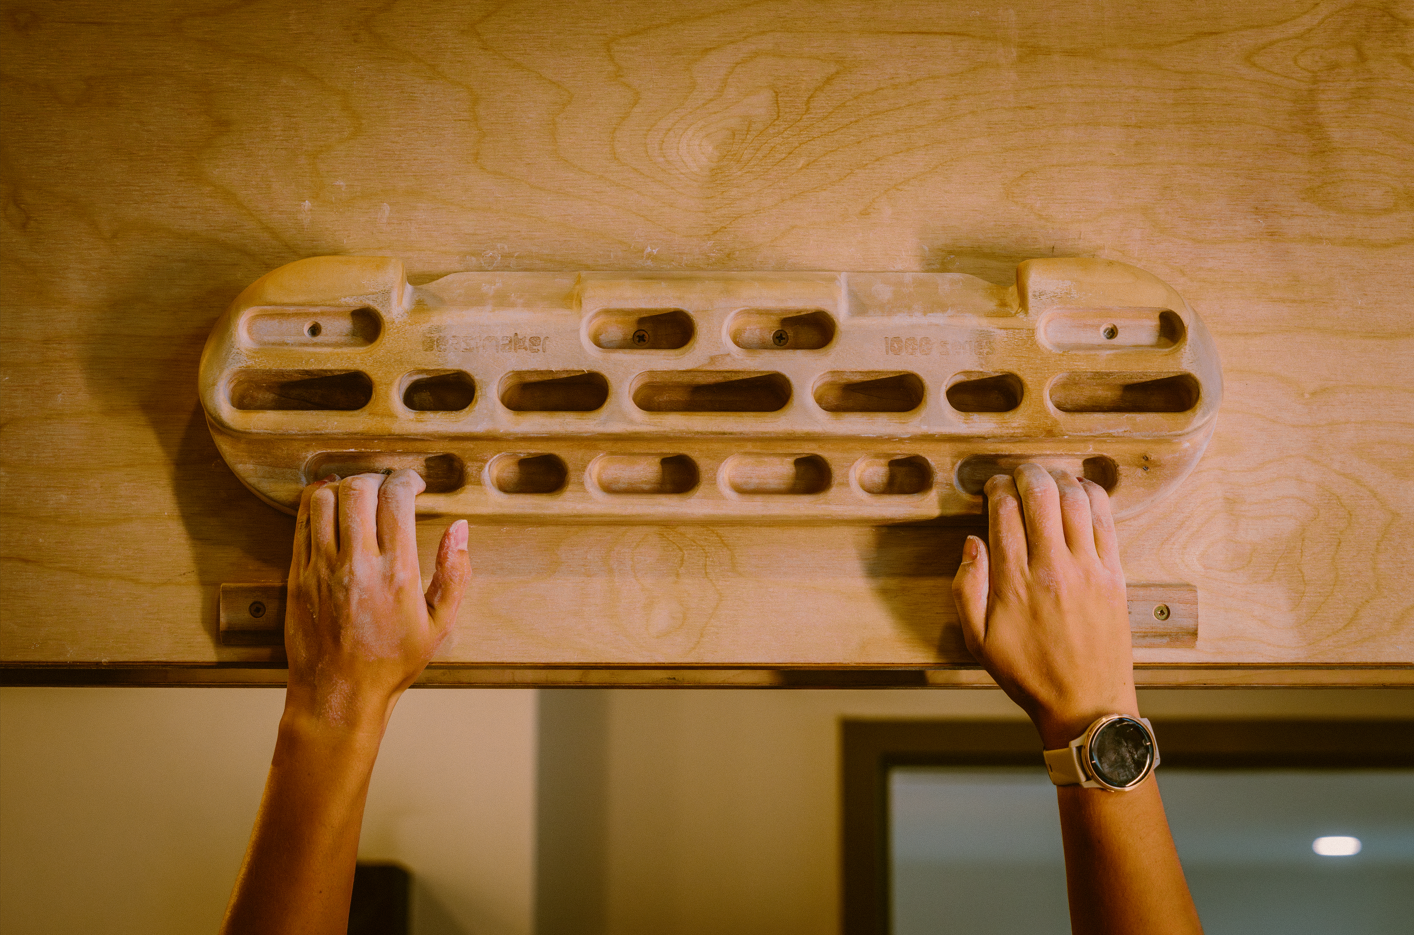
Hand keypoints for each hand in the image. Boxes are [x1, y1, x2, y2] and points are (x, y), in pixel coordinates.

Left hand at [283, 469, 470, 735]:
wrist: (339, 695)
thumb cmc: (391, 663)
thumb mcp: (439, 624)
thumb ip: (454, 572)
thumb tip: (460, 528)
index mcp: (396, 573)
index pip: (396, 498)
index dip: (407, 479)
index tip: (414, 485)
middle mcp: (356, 564)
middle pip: (358, 488)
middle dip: (377, 478)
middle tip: (387, 490)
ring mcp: (321, 568)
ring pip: (325, 499)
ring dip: (345, 488)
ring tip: (359, 499)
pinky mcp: (297, 575)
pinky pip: (302, 523)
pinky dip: (317, 505)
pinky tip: (333, 510)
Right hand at [952, 463, 1136, 748]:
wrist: (1085, 703)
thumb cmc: (1029, 674)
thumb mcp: (978, 641)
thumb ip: (967, 589)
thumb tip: (971, 543)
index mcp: (1015, 583)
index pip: (1003, 512)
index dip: (995, 489)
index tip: (992, 487)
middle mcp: (1053, 568)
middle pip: (1040, 494)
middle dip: (1025, 473)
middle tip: (1018, 473)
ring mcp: (1088, 569)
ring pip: (1075, 499)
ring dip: (1058, 478)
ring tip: (1047, 478)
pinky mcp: (1114, 574)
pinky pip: (1106, 520)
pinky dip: (1092, 495)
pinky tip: (1080, 490)